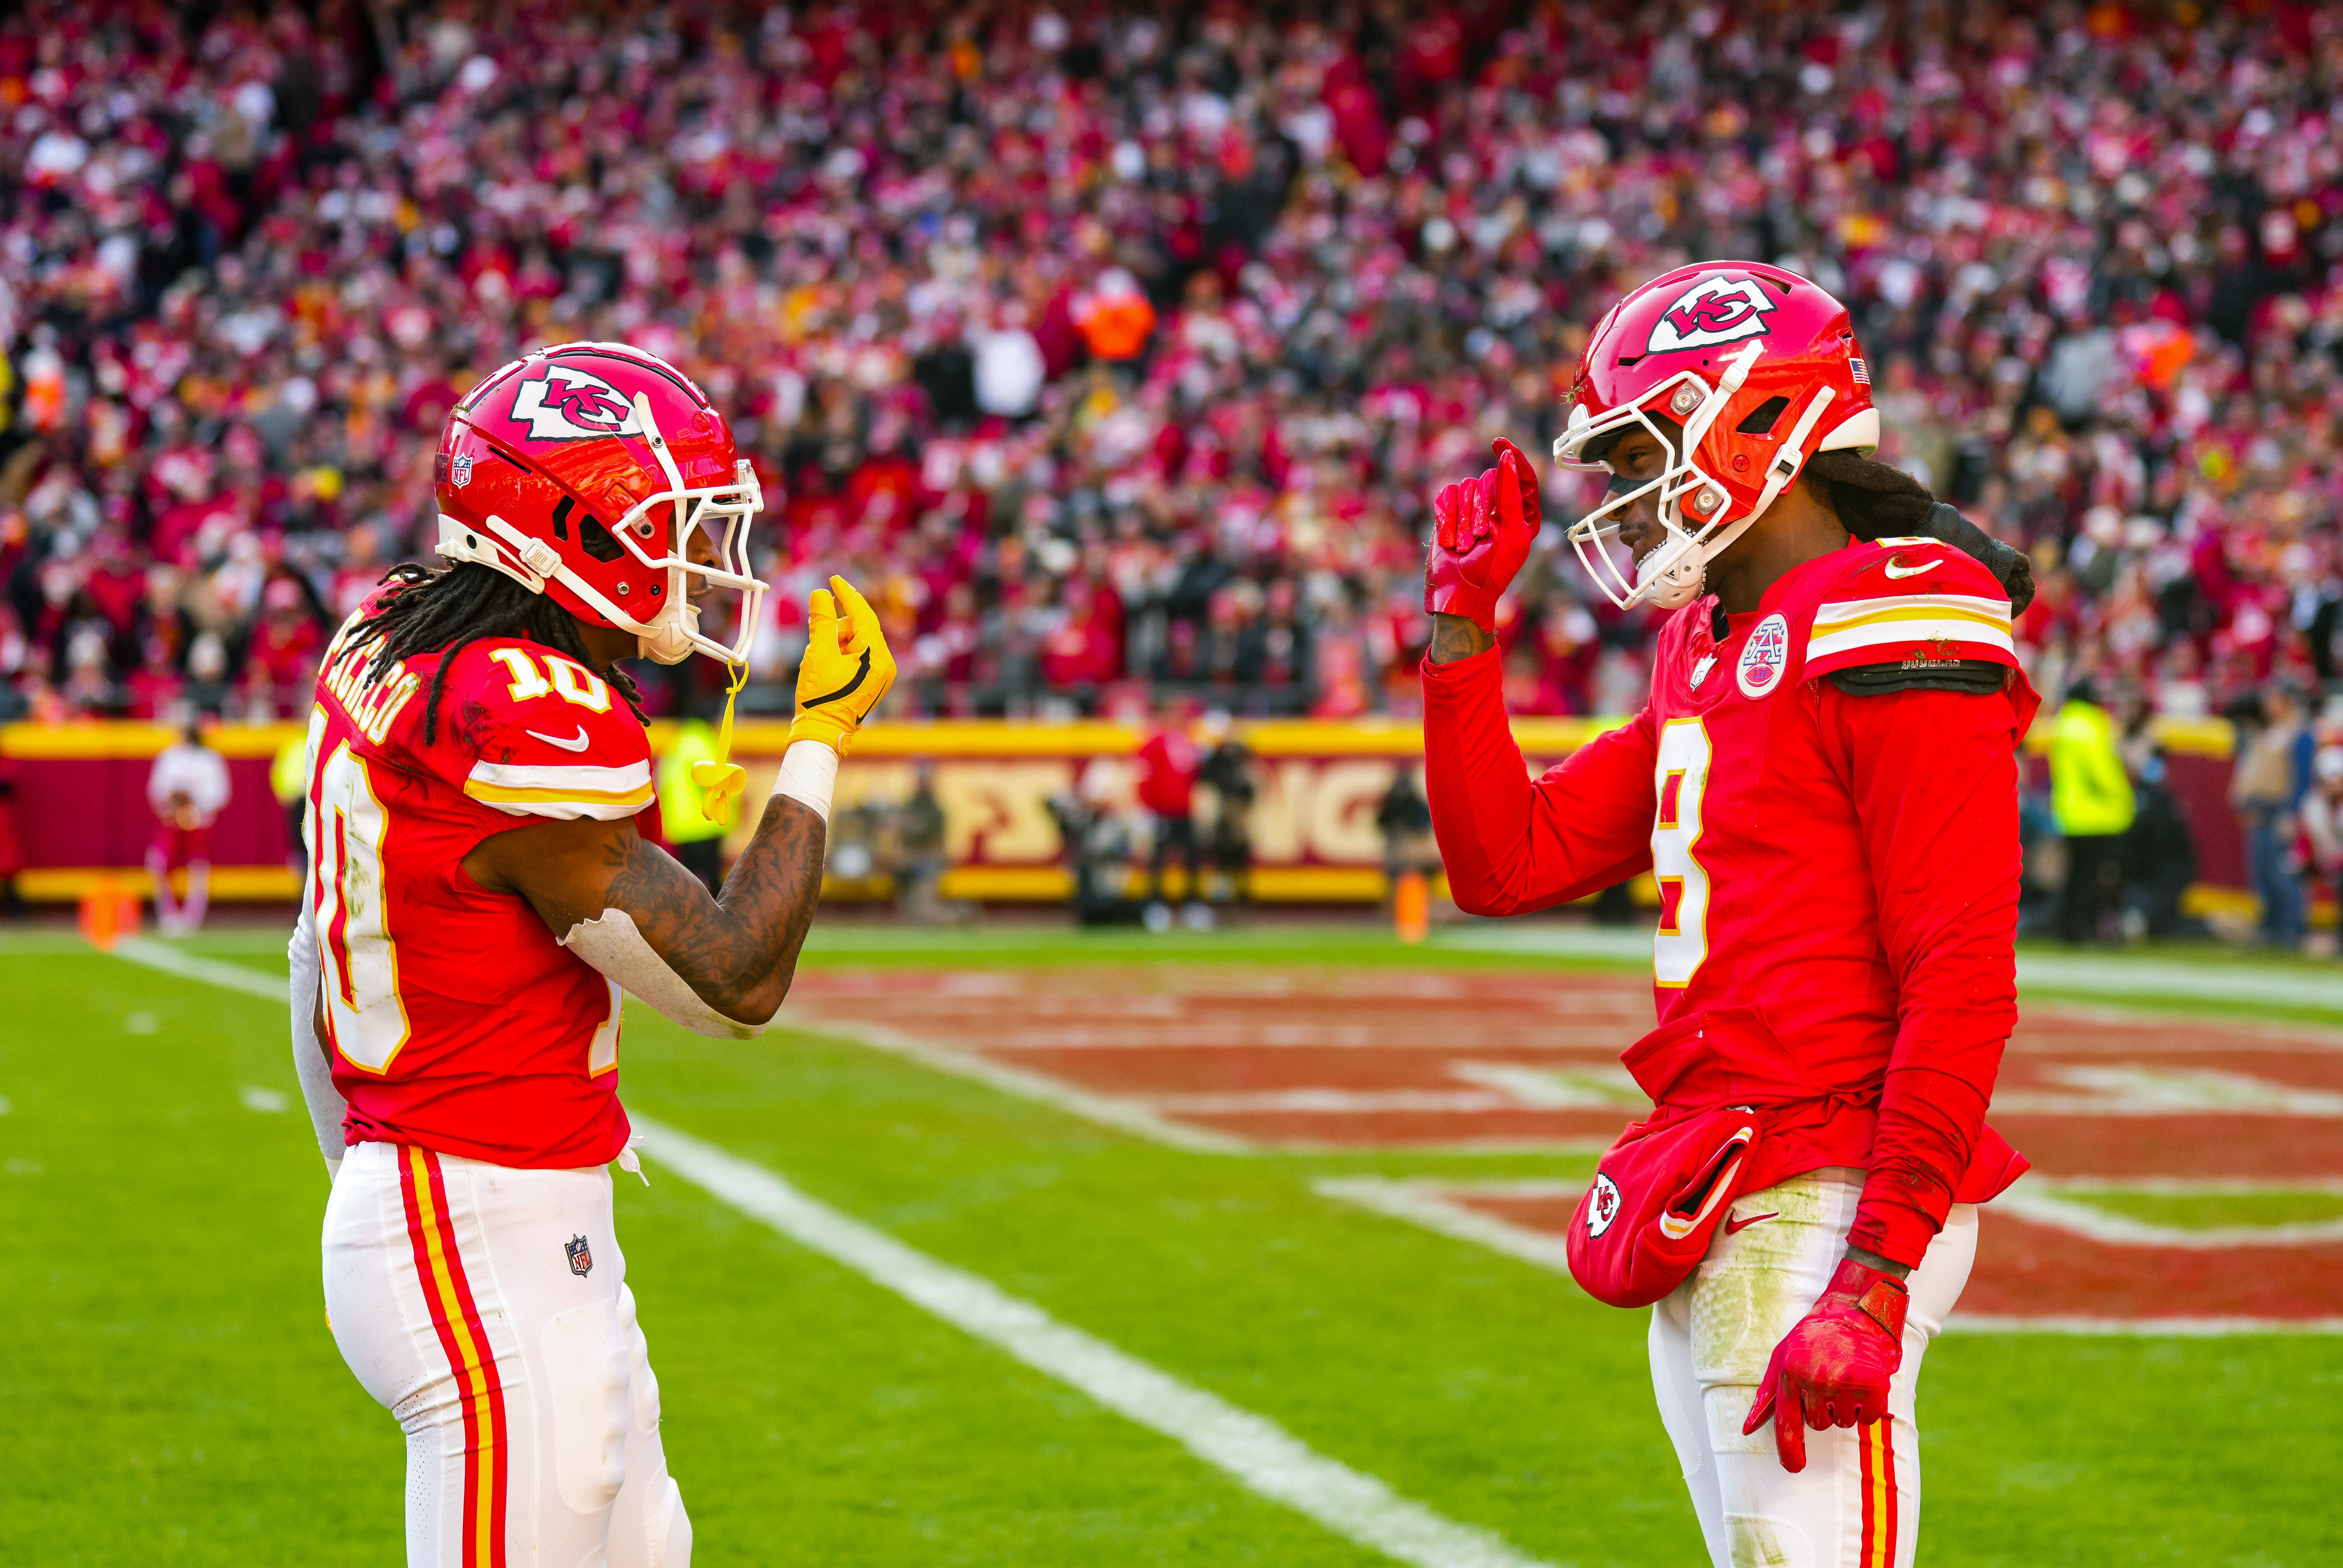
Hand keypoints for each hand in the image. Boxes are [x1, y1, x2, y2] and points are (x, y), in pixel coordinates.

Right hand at [789, 575, 897, 755]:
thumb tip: (820, 594)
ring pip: (858, 642)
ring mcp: (881, 674)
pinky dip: (840, 652)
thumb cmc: (820, 696)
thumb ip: (821, 621)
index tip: (834, 579)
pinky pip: (858, 656)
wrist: (823, 732)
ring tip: (818, 657)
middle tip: (818, 626)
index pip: (863, 615)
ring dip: (835, 641)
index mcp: (877, 656)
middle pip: (861, 628)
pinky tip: (824, 662)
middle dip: (836, 626)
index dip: (847, 594)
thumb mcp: (818, 653)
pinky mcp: (873, 681)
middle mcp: (886, 663)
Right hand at [1424, 438, 1537, 633]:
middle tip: (1480, 536)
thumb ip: (1510, 492)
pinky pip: (1445, 496)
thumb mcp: (1510, 531)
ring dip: (1462, 518)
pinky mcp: (1449, 512)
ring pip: (1465, 486)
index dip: (1513, 456)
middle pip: (1489, 478)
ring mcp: (1473, 507)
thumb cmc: (1492, 569)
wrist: (1459, 592)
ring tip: (1464, 545)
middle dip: (1481, 508)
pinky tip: (1450, 540)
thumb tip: (1507, 457)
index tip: (1498, 443)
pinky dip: (1446, 519)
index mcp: (1522, 511)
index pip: (1522, 473)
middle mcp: (1498, 505)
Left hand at [1741, 1255, 1908, 1472]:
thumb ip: (1766, 1395)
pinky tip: (1864, 1382)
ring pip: (1844, 1423)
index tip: (1794, 1468)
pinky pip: (1869, 1419)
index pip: (1787, 1424)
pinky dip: (1868, 1408)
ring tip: (1846, 1377)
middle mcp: (1816, 1380)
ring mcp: (1846, 1383)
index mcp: (1790, 1373)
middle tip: (1829, 1380)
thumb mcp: (1781, 1356)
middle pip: (1819, 1425)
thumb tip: (1747, 1428)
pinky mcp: (1875, 1386)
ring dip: (1846, 1407)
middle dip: (1824, 1409)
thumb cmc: (1815, 1335)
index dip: (1790, 1451)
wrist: (1857, 1309)